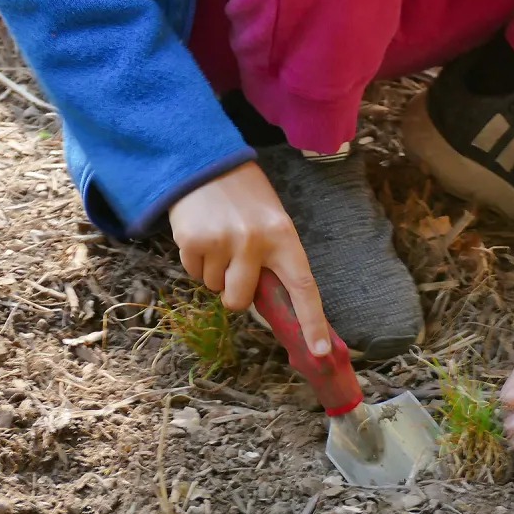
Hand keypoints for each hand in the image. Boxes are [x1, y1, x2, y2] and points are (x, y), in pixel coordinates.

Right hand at [168, 161, 330, 354]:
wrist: (206, 162)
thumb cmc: (245, 197)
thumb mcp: (271, 220)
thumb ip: (274, 258)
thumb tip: (272, 305)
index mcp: (284, 236)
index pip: (303, 287)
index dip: (312, 322)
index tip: (321, 352)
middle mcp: (255, 241)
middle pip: (241, 300)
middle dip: (234, 292)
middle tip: (234, 263)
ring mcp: (222, 242)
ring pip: (214, 288)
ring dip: (214, 271)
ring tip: (218, 237)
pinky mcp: (192, 241)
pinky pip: (193, 273)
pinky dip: (196, 261)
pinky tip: (201, 233)